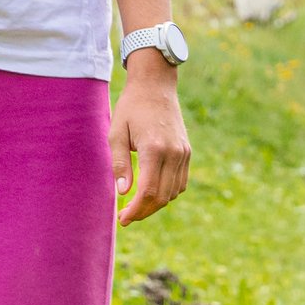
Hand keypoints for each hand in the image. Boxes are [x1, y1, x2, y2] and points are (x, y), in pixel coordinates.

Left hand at [112, 64, 190, 223]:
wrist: (156, 86)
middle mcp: (173, 153)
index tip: (122, 219)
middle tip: (126, 216)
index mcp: (154, 149)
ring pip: (173, 192)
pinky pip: (181, 182)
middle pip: (161, 197)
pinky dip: (167, 193)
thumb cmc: (131, 108)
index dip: (135, 210)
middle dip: (144, 212)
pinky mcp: (187, 152)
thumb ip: (120, 164)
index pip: (147, 192)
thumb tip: (123, 192)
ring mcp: (183, 153)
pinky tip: (152, 191)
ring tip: (136, 205)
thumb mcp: (116, 133)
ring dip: (155, 204)